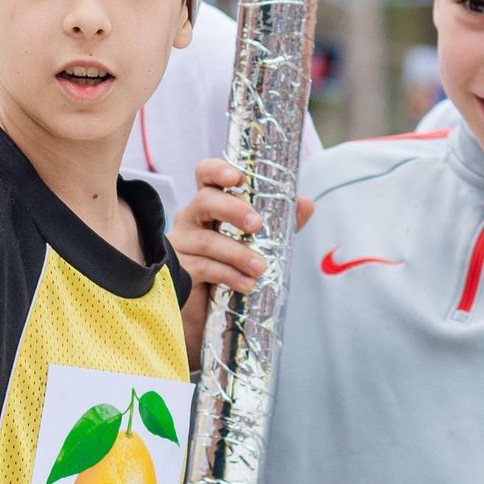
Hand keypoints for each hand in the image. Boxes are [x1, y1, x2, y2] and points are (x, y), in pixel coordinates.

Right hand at [168, 158, 315, 292]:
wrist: (207, 312)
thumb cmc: (230, 269)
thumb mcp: (260, 243)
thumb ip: (280, 224)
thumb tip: (306, 203)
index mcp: (209, 205)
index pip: (205, 175)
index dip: (217, 170)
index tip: (237, 178)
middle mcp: (190, 219)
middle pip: (205, 201)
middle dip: (233, 210)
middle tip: (257, 224)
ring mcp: (179, 243)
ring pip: (206, 240)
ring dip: (237, 253)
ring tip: (260, 268)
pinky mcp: (176, 270)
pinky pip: (202, 267)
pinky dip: (228, 274)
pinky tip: (245, 283)